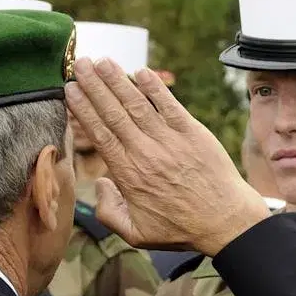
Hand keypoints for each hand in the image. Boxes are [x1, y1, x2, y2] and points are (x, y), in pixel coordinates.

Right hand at [65, 57, 270, 255]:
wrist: (225, 222)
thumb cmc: (181, 229)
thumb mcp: (137, 234)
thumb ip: (109, 212)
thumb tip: (100, 184)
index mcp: (129, 174)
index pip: (100, 135)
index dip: (83, 109)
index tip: (70, 90)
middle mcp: (146, 153)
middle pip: (114, 113)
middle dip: (95, 86)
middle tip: (80, 65)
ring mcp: (170, 141)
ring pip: (138, 105)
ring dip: (119, 81)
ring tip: (103, 62)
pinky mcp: (193, 133)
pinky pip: (171, 106)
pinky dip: (156, 88)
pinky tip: (141, 71)